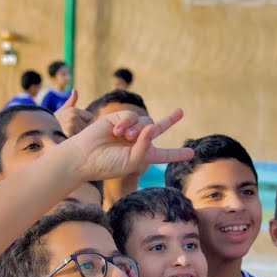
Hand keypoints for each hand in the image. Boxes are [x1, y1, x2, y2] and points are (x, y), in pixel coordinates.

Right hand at [55, 89, 95, 137]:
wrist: (40, 131)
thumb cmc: (54, 122)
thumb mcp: (62, 111)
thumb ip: (71, 102)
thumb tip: (75, 90)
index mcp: (73, 110)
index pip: (90, 117)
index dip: (83, 122)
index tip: (73, 123)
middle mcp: (73, 117)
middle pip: (88, 127)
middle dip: (81, 130)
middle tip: (68, 130)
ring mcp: (71, 127)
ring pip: (84, 134)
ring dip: (77, 137)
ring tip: (66, 135)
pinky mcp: (69, 137)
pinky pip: (79, 141)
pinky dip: (74, 141)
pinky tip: (66, 140)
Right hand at [66, 109, 193, 182]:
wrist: (85, 157)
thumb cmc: (107, 164)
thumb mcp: (132, 161)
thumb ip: (145, 146)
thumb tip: (152, 126)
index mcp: (143, 156)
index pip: (164, 154)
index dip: (177, 154)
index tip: (191, 153)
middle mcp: (138, 141)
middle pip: (158, 128)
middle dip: (170, 120)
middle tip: (180, 111)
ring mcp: (128, 129)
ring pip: (146, 122)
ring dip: (138, 129)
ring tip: (125, 137)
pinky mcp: (118, 118)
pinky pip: (132, 116)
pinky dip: (127, 122)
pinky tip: (117, 130)